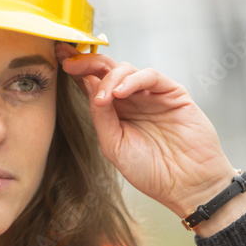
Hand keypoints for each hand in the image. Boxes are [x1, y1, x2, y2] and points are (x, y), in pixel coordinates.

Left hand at [57, 44, 245, 230]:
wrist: (186, 185)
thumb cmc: (152, 172)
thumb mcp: (114, 146)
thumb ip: (101, 117)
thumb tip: (88, 85)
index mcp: (116, 112)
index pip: (93, 84)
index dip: (77, 71)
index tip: (59, 59)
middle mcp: (132, 100)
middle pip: (107, 70)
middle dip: (87, 62)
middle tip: (71, 63)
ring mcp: (152, 95)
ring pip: (127, 69)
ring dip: (109, 77)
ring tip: (103, 98)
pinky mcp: (173, 93)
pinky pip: (151, 76)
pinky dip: (133, 80)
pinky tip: (120, 93)